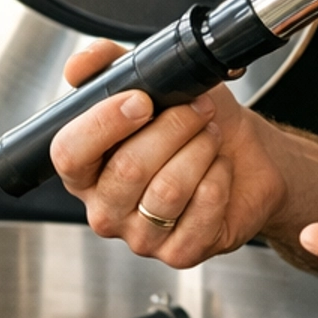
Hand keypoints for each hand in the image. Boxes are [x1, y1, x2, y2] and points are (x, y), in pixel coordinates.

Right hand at [49, 40, 288, 268]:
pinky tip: (220, 167)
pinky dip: (219, 177)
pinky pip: (201, 210)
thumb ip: (109, 66)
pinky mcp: (180, 252)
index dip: (104, 124)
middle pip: (127, 170)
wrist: (248, 158)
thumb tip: (80, 65)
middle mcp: (106, 209)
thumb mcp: (154, 81)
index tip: (140, 100)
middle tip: (196, 109)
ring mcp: (141, 237)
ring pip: (167, 190)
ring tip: (210, 135)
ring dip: (199, 149)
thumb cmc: (196, 124)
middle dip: (172, 128)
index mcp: (86, 170)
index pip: (69, 154)